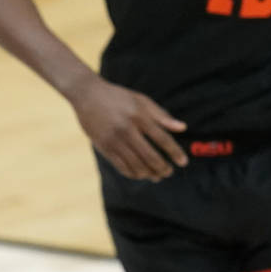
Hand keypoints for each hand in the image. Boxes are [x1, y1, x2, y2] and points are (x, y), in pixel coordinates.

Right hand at [68, 74, 188, 181]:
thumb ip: (161, 115)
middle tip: (169, 173)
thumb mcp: (142, 101)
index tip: (183, 162)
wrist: (87, 95)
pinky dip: (131, 173)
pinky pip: (120, 165)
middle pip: (149, 155)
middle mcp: (127, 129)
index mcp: (140, 116)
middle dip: (162, 168)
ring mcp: (114, 140)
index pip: (162, 138)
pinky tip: (139, 174)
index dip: (174, 152)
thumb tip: (182, 128)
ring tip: (156, 176)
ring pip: (135, 164)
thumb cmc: (118, 97)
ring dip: (148, 173)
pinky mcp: (103, 147)